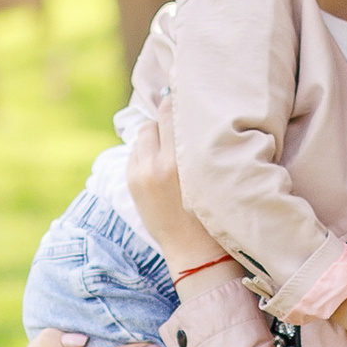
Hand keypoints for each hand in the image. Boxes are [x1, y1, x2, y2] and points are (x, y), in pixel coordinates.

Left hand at [122, 102, 217, 270]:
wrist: (196, 253)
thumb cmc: (214, 212)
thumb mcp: (211, 174)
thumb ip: (196, 143)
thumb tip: (182, 108)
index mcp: (179, 162)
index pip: (170, 113)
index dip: (177, 100)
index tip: (183, 93)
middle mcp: (155, 166)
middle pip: (154, 122)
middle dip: (166, 122)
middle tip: (180, 129)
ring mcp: (139, 175)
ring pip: (143, 136)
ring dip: (155, 138)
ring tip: (170, 151)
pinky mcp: (131, 183)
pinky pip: (135, 154)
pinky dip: (146, 154)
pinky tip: (161, 166)